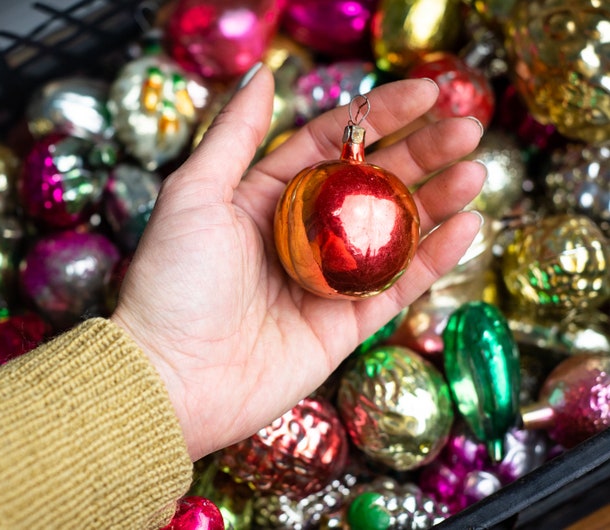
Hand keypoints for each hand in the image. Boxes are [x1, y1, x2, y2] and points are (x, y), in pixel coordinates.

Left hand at [111, 67, 485, 460]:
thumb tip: (264, 72)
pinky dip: (433, 258)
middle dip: (421, 153)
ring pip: (392, 231)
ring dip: (437, 200)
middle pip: (370, 183)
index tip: (425, 92)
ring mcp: (325, 279)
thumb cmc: (173, 281)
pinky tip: (466, 225)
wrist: (172, 377)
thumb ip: (233, 134)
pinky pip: (397, 286)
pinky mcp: (343, 325)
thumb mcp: (194, 193)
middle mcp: (299, 234)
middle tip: (468, 127)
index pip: (330, 144)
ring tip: (476, 169)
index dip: (377, 116)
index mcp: (264, 197)